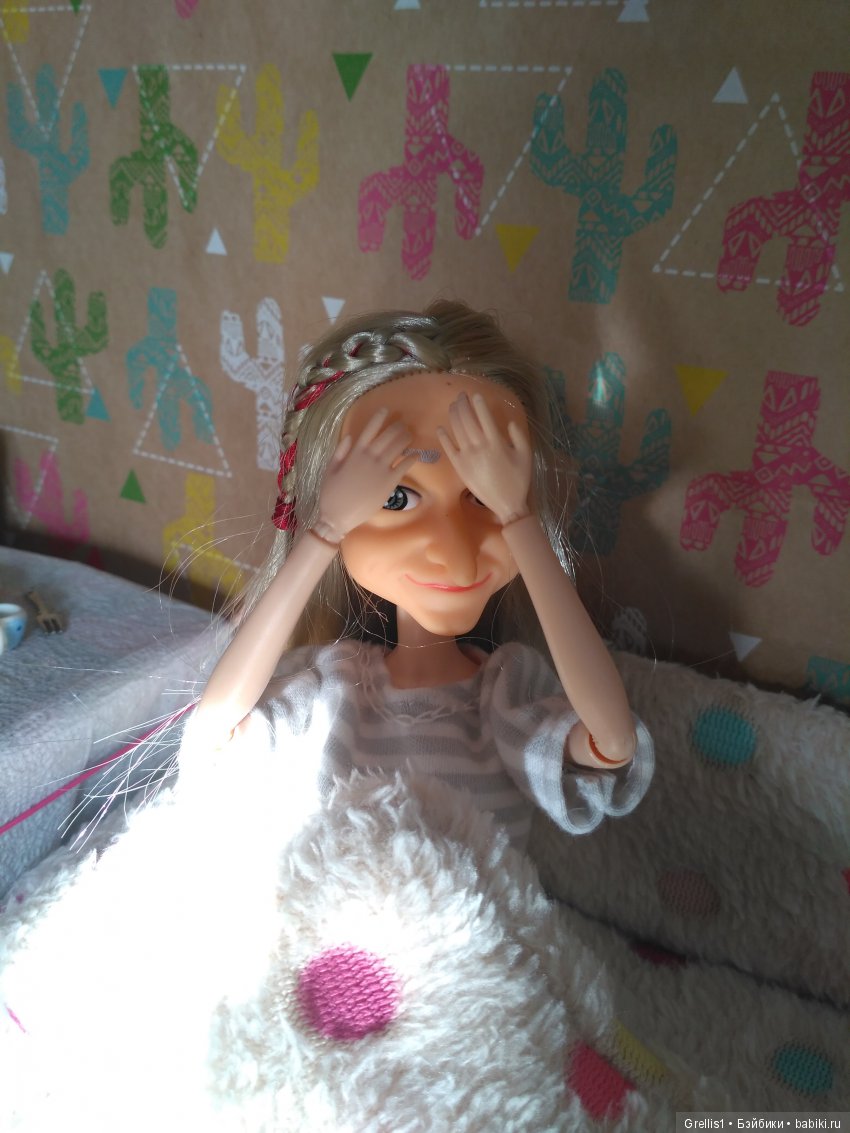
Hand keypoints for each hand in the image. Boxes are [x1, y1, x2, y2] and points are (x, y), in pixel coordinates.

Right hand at [316, 408, 415, 540]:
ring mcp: (380, 470)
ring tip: (410, 435)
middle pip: (387, 437)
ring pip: (397, 448)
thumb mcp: (330, 470)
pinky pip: (403, 466)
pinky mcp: (388, 483)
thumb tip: (349, 437)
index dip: (378, 419)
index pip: (369, 430)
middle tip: (403, 424)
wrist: (338, 517)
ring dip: (405, 439)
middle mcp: (369, 458)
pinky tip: (415, 454)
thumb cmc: (331, 495)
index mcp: (354, 454)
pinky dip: (411, 458)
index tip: (386, 410)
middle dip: (397, 428)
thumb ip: (340, 452)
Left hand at [437, 393, 532, 524]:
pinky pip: (449, 449)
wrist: (506, 504)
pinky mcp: (460, 467)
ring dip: (454, 415)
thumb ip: (518, 436)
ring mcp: (467, 457)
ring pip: (457, 430)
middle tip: (461, 395)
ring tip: (454, 406)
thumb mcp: (526, 455)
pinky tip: (441, 428)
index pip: (484, 417)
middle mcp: (479, 447)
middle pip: (467, 420)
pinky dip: (444, 437)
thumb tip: (509, 422)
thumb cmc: (518, 480)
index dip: (479, 404)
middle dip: (463, 405)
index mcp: (496, 443)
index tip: (476, 395)